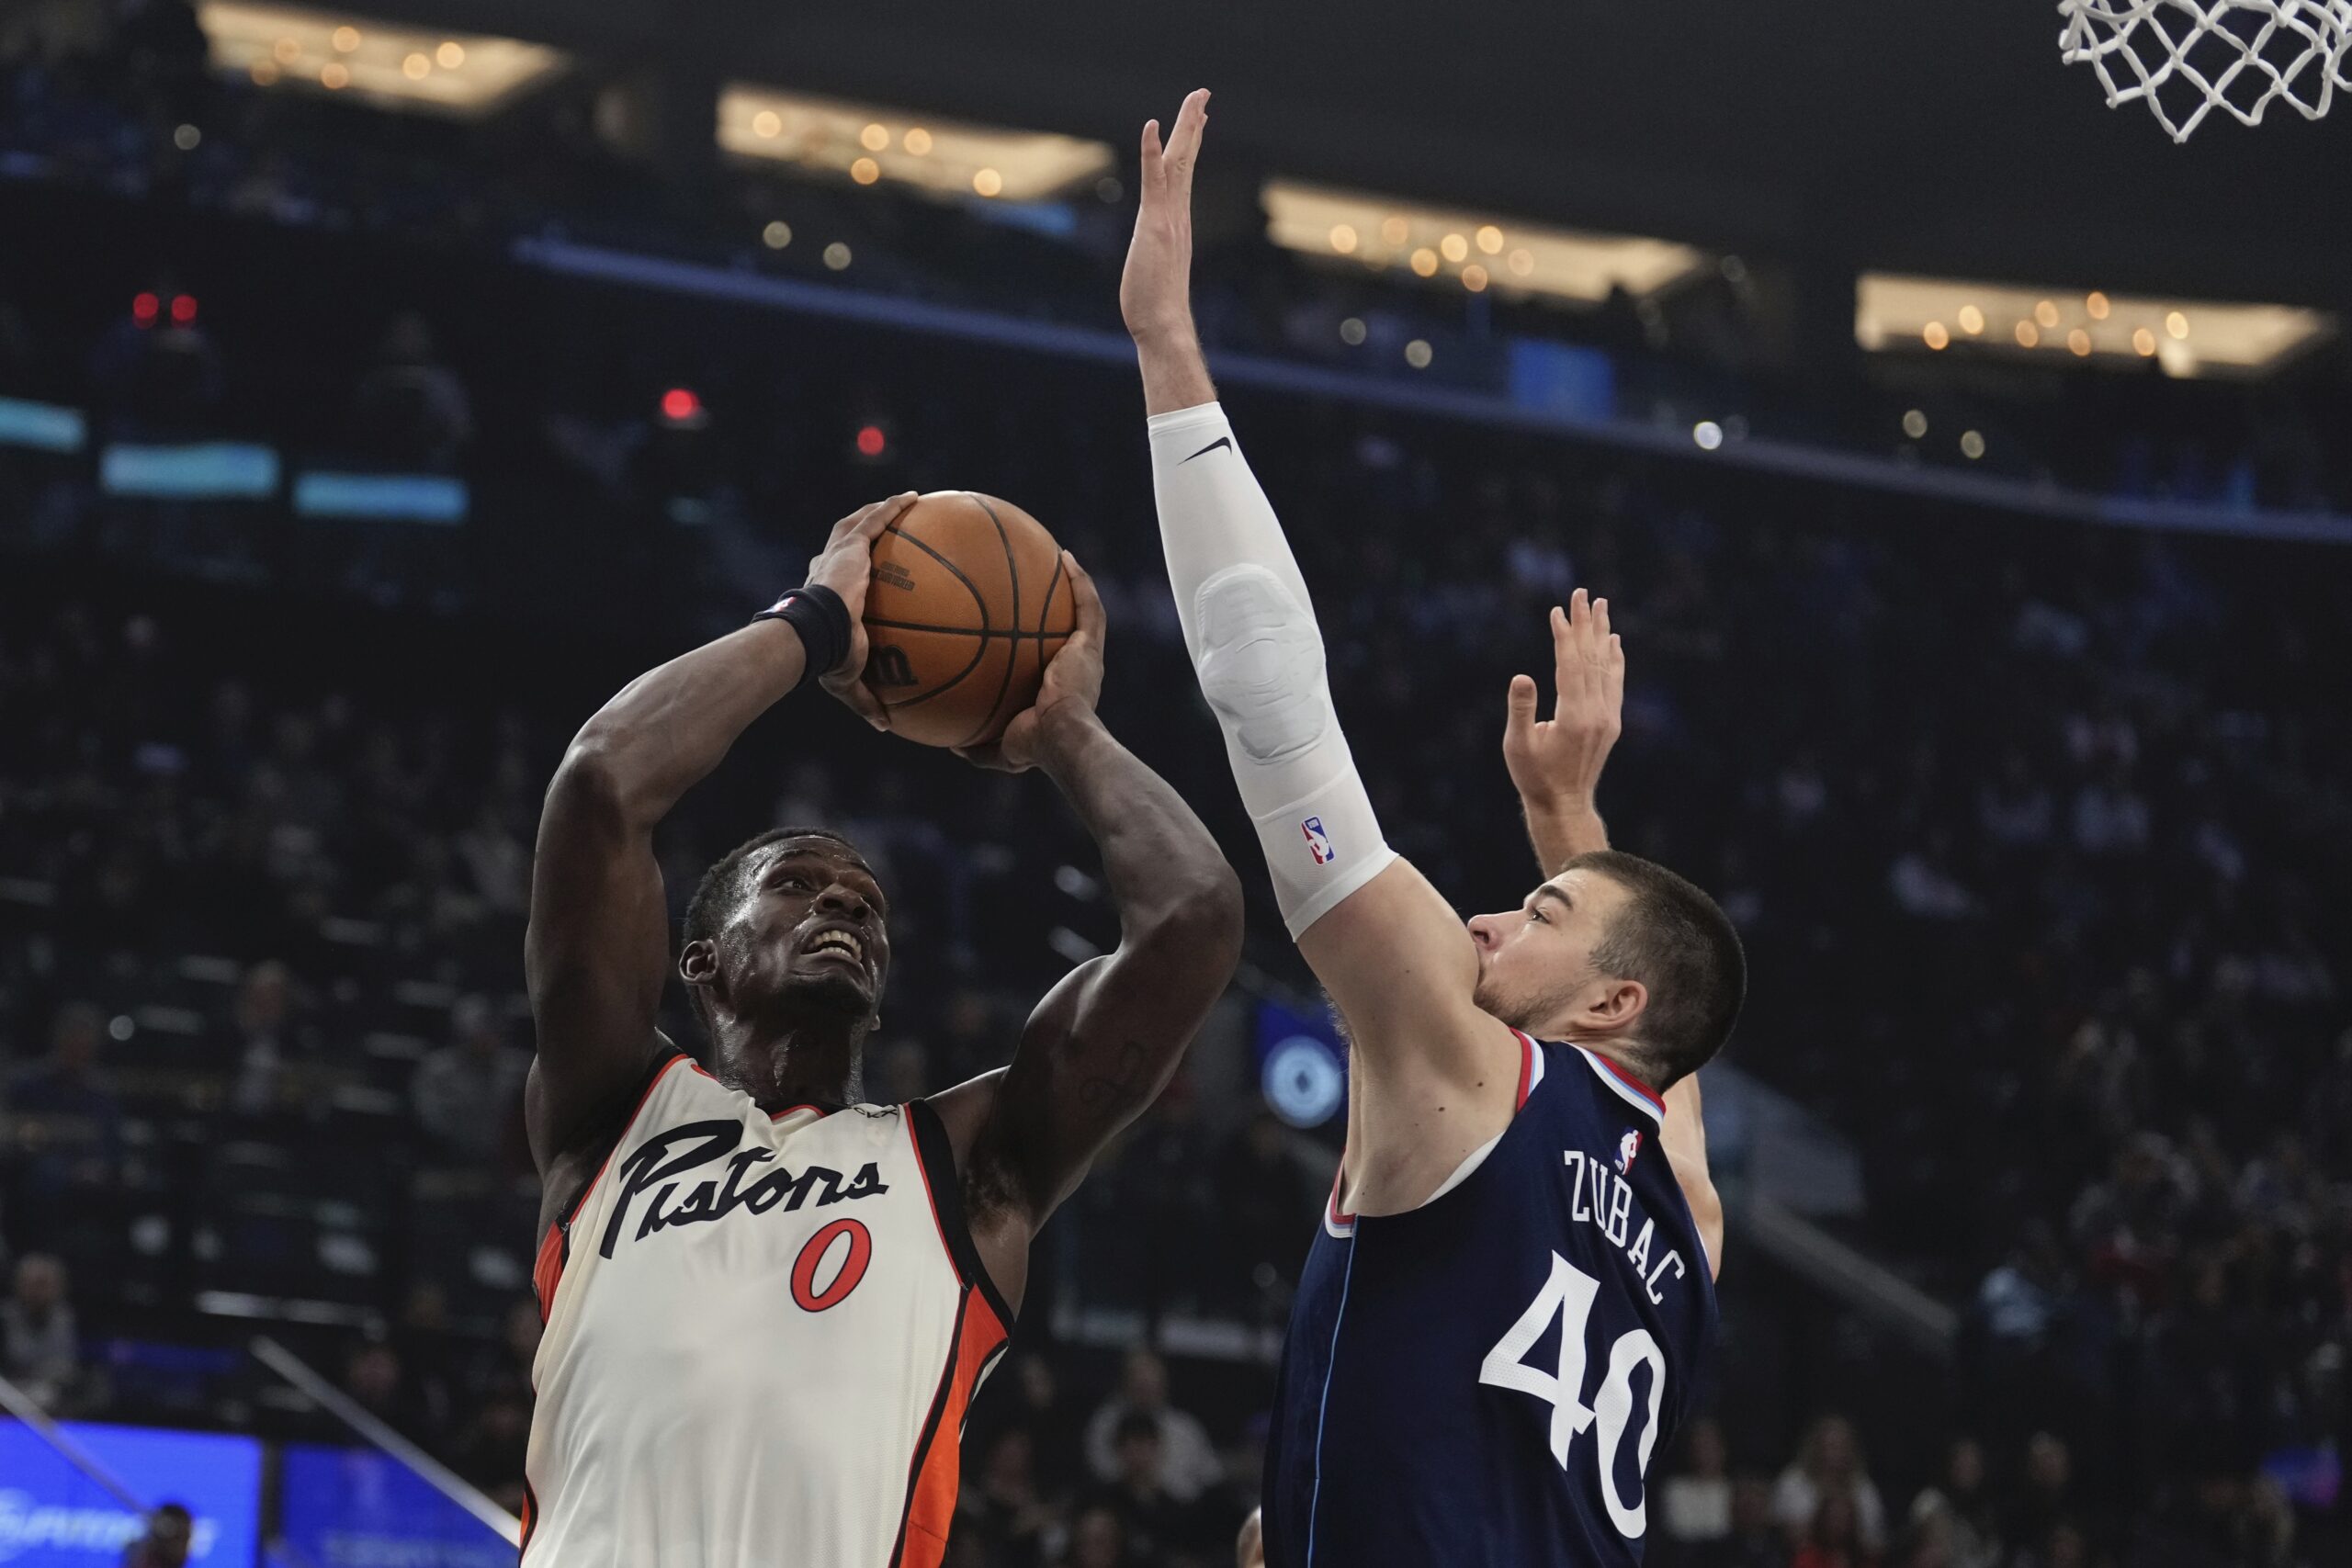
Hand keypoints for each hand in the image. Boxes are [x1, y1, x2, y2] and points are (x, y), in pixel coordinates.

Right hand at [808, 492, 917, 728]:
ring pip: (859, 523)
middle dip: (864, 533)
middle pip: (847, 543)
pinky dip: (894, 506)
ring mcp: (838, 554)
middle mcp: (827, 568)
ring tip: (906, 501)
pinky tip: (915, 496)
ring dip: (880, 511)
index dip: (845, 571)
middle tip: (883, 530)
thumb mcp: (850, 681)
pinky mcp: (851, 544)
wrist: (816, 635)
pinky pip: (878, 519)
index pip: (833, 577)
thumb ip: (869, 700)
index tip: (861, 571)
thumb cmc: (828, 658)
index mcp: (824, 594)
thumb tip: (886, 728)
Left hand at [955, 552, 1106, 772]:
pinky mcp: (1089, 644)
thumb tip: (951, 744)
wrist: (1060, 737)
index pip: (1049, 661)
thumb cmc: (1033, 746)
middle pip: (1068, 630)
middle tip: (1038, 585)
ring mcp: (1087, 655)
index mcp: (1060, 690)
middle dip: (1058, 608)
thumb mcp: (997, 751)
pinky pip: (1087, 605)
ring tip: (1059, 558)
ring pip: (1085, 612)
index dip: (1039, 643)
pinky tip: (1064, 556)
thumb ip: (977, 745)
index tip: (1022, 626)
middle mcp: (1077, 669)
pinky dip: (1079, 580)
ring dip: (1076, 584)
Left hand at [1121, 89, 1208, 346]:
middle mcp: (1178, 214)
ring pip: (1179, 161)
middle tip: (1202, 94)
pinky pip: (1154, 180)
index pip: (1183, 173)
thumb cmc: (1156, 308)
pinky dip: (1151, 151)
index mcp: (1177, 221)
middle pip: (1187, 158)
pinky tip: (1151, 125)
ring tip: (1196, 99)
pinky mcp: (1155, 224)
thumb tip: (1159, 264)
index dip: (1190, 143)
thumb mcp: (1156, 271)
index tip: (1199, 119)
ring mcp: (1169, 217)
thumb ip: (1157, 257)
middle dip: (1194, 124)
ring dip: (1185, 126)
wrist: (1163, 325)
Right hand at [1503, 588, 1623, 811]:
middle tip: (1583, 593)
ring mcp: (1607, 718)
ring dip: (1602, 634)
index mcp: (1574, 717)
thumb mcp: (1517, 746)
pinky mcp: (1611, 723)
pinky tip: (1614, 641)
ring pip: (1606, 667)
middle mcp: (1597, 713)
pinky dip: (1614, 659)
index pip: (1570, 665)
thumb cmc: (1534, 777)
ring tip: (1602, 606)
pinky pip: (1615, 682)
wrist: (1564, 805)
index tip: (1558, 610)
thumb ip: (1521, 710)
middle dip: (1586, 624)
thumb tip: (1521, 676)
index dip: (1564, 636)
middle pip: (1592, 659)